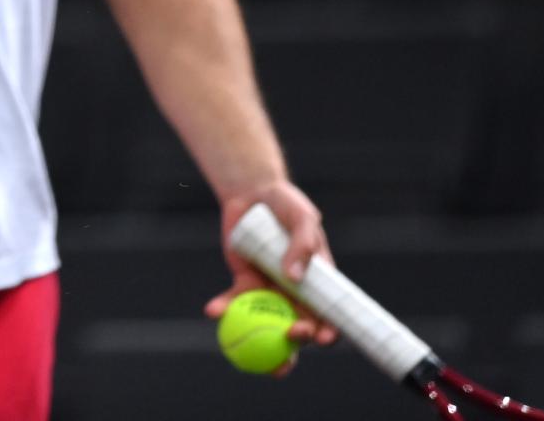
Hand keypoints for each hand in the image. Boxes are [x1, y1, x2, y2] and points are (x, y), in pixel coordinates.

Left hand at [203, 179, 339, 374]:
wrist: (252, 193)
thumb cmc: (286, 204)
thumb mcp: (302, 217)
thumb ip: (303, 243)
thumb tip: (294, 277)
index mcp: (318, 283)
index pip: (330, 314)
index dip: (329, 331)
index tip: (323, 337)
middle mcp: (295, 294)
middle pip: (298, 328)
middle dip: (295, 343)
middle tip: (289, 335)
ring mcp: (269, 292)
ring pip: (266, 326)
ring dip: (257, 342)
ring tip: (248, 348)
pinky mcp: (244, 284)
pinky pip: (234, 302)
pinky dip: (224, 309)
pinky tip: (213, 310)